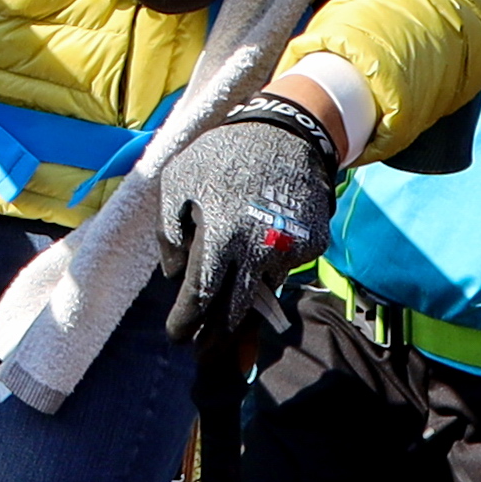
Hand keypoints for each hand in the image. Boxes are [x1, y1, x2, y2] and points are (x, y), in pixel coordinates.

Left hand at [140, 94, 341, 342]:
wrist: (288, 131)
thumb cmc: (223, 154)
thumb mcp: (178, 179)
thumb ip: (168, 229)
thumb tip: (173, 274)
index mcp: (219, 236)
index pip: (199, 297)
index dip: (186, 322)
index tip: (177, 337)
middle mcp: (257, 250)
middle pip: (233, 312)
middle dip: (215, 337)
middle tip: (202, 350)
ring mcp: (290, 250)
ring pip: (262, 294)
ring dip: (242, 306)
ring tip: (227, 319)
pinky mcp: (312, 245)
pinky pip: (285, 269)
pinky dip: (269, 270)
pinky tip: (259, 256)